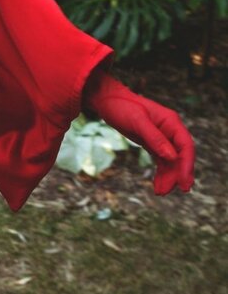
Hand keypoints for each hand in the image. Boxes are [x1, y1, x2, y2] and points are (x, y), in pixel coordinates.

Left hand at [83, 72, 194, 194]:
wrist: (107, 101)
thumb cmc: (122, 106)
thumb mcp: (137, 121)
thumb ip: (155, 138)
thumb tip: (172, 157)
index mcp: (171, 122)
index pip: (185, 146)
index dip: (187, 165)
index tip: (184, 183)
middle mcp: (170, 130)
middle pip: (180, 156)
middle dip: (178, 174)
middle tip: (174, 191)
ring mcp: (162, 137)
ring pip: (171, 161)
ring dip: (168, 177)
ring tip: (160, 192)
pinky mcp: (152, 143)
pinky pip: (161, 161)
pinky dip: (161, 173)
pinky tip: (158, 186)